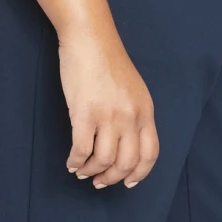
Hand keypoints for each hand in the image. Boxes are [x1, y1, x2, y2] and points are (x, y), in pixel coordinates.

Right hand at [59, 23, 158, 188]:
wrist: (90, 38)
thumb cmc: (107, 61)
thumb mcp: (133, 89)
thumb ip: (134, 114)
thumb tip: (124, 141)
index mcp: (146, 111)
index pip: (150, 154)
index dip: (139, 174)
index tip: (127, 183)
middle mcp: (131, 117)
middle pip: (127, 162)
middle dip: (112, 178)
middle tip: (99, 182)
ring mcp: (108, 116)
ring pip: (104, 160)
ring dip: (91, 172)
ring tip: (82, 172)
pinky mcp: (85, 114)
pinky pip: (81, 150)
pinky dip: (76, 162)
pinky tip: (71, 163)